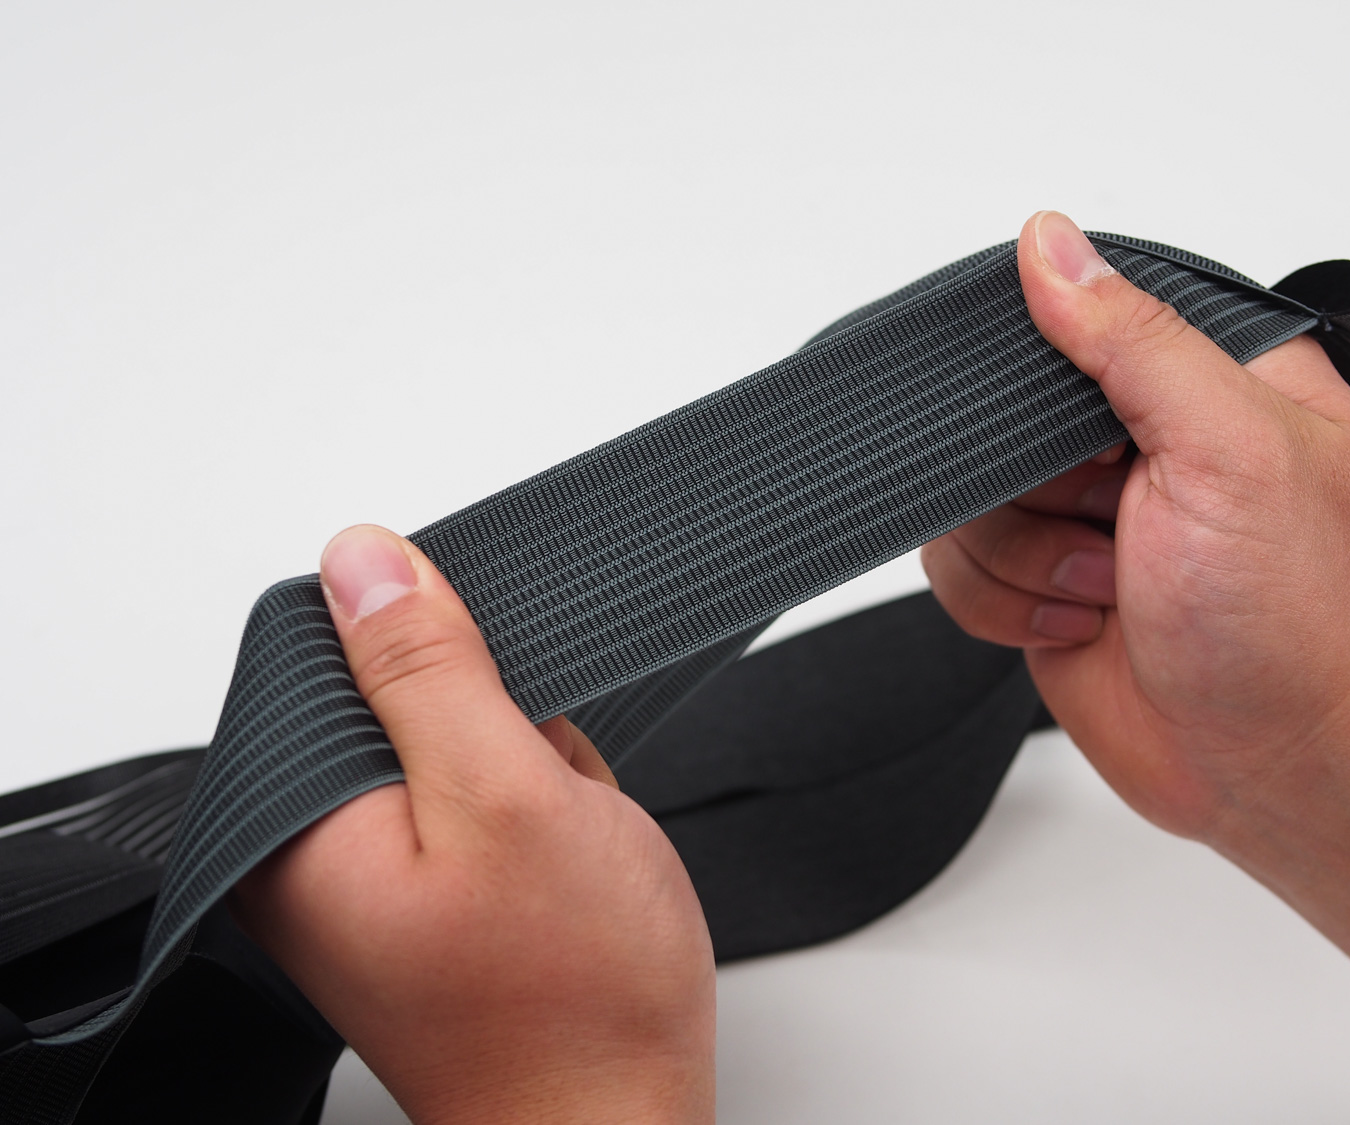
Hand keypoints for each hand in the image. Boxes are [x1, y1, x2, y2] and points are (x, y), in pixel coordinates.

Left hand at [232, 524, 714, 1124]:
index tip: (502, 706)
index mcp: (294, 825)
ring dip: (525, 761)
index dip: (441, 651)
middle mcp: (309, 854)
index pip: (337, 650)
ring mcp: (366, 879)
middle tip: (544, 797)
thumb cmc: (572, 999)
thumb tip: (362, 558)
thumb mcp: (511, 797)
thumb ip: (429, 672)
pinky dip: (531, 803)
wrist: (615, 1123)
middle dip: (501, 717)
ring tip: (558, 839)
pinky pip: (474, 794)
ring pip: (452, 738)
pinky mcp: (419, 893)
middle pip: (401, 693)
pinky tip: (558, 860)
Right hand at [923, 210, 1349, 839]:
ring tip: (1111, 587)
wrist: (1280, 773)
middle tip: (1110, 520)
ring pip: (964, 495)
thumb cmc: (1300, 626)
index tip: (1069, 427)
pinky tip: (1082, 620)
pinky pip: (956, 564)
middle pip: (999, 411)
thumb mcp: (1232, 452)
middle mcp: (1142, 441)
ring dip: (1024, 555)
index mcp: (1211, 379)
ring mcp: (1086, 514)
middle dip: (1035, 485)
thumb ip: (1135, 344)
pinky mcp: (1042, 579)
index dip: (1044, 362)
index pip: (1083, 314)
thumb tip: (1051, 246)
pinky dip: (1002, 602)